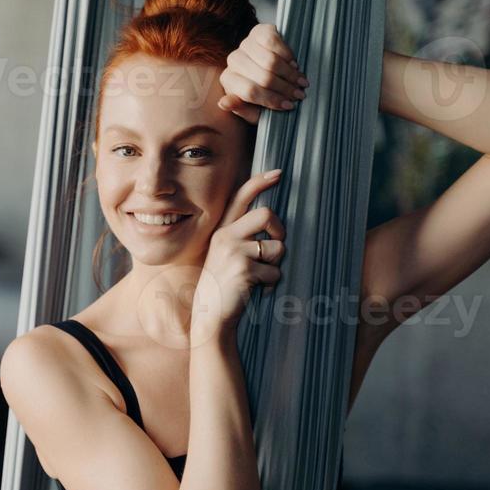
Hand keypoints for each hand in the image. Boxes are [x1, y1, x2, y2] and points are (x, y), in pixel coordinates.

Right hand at [192, 168, 285, 338]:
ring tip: (260, 277)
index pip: (240, 197)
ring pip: (277, 247)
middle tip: (276, 246)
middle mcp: (225, 236)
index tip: (278, 173)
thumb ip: (241, 237)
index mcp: (221, 230)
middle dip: (280, 232)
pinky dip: (271, 284)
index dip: (260, 182)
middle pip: (267, 215)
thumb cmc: (223, 286)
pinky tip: (256, 291)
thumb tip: (272, 223)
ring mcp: (234, 252)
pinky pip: (275, 272)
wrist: (210, 316)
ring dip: (276, 265)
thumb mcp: (224, 255)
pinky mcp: (244, 268)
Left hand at [217, 23, 307, 124]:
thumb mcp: (252, 110)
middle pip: (263, 77)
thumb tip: (223, 103)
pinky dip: (287, 55)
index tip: (289, 105)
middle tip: (299, 94)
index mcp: (228, 80)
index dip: (273, 99)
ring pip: (270, 61)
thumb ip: (240, 108)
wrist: (272, 75)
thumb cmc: (262, 95)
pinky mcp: (258, 31)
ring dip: (289, 74)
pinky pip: (272, 42)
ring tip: (300, 82)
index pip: (251, 91)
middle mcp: (233, 61)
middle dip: (285, 88)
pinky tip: (294, 64)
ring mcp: (245, 44)